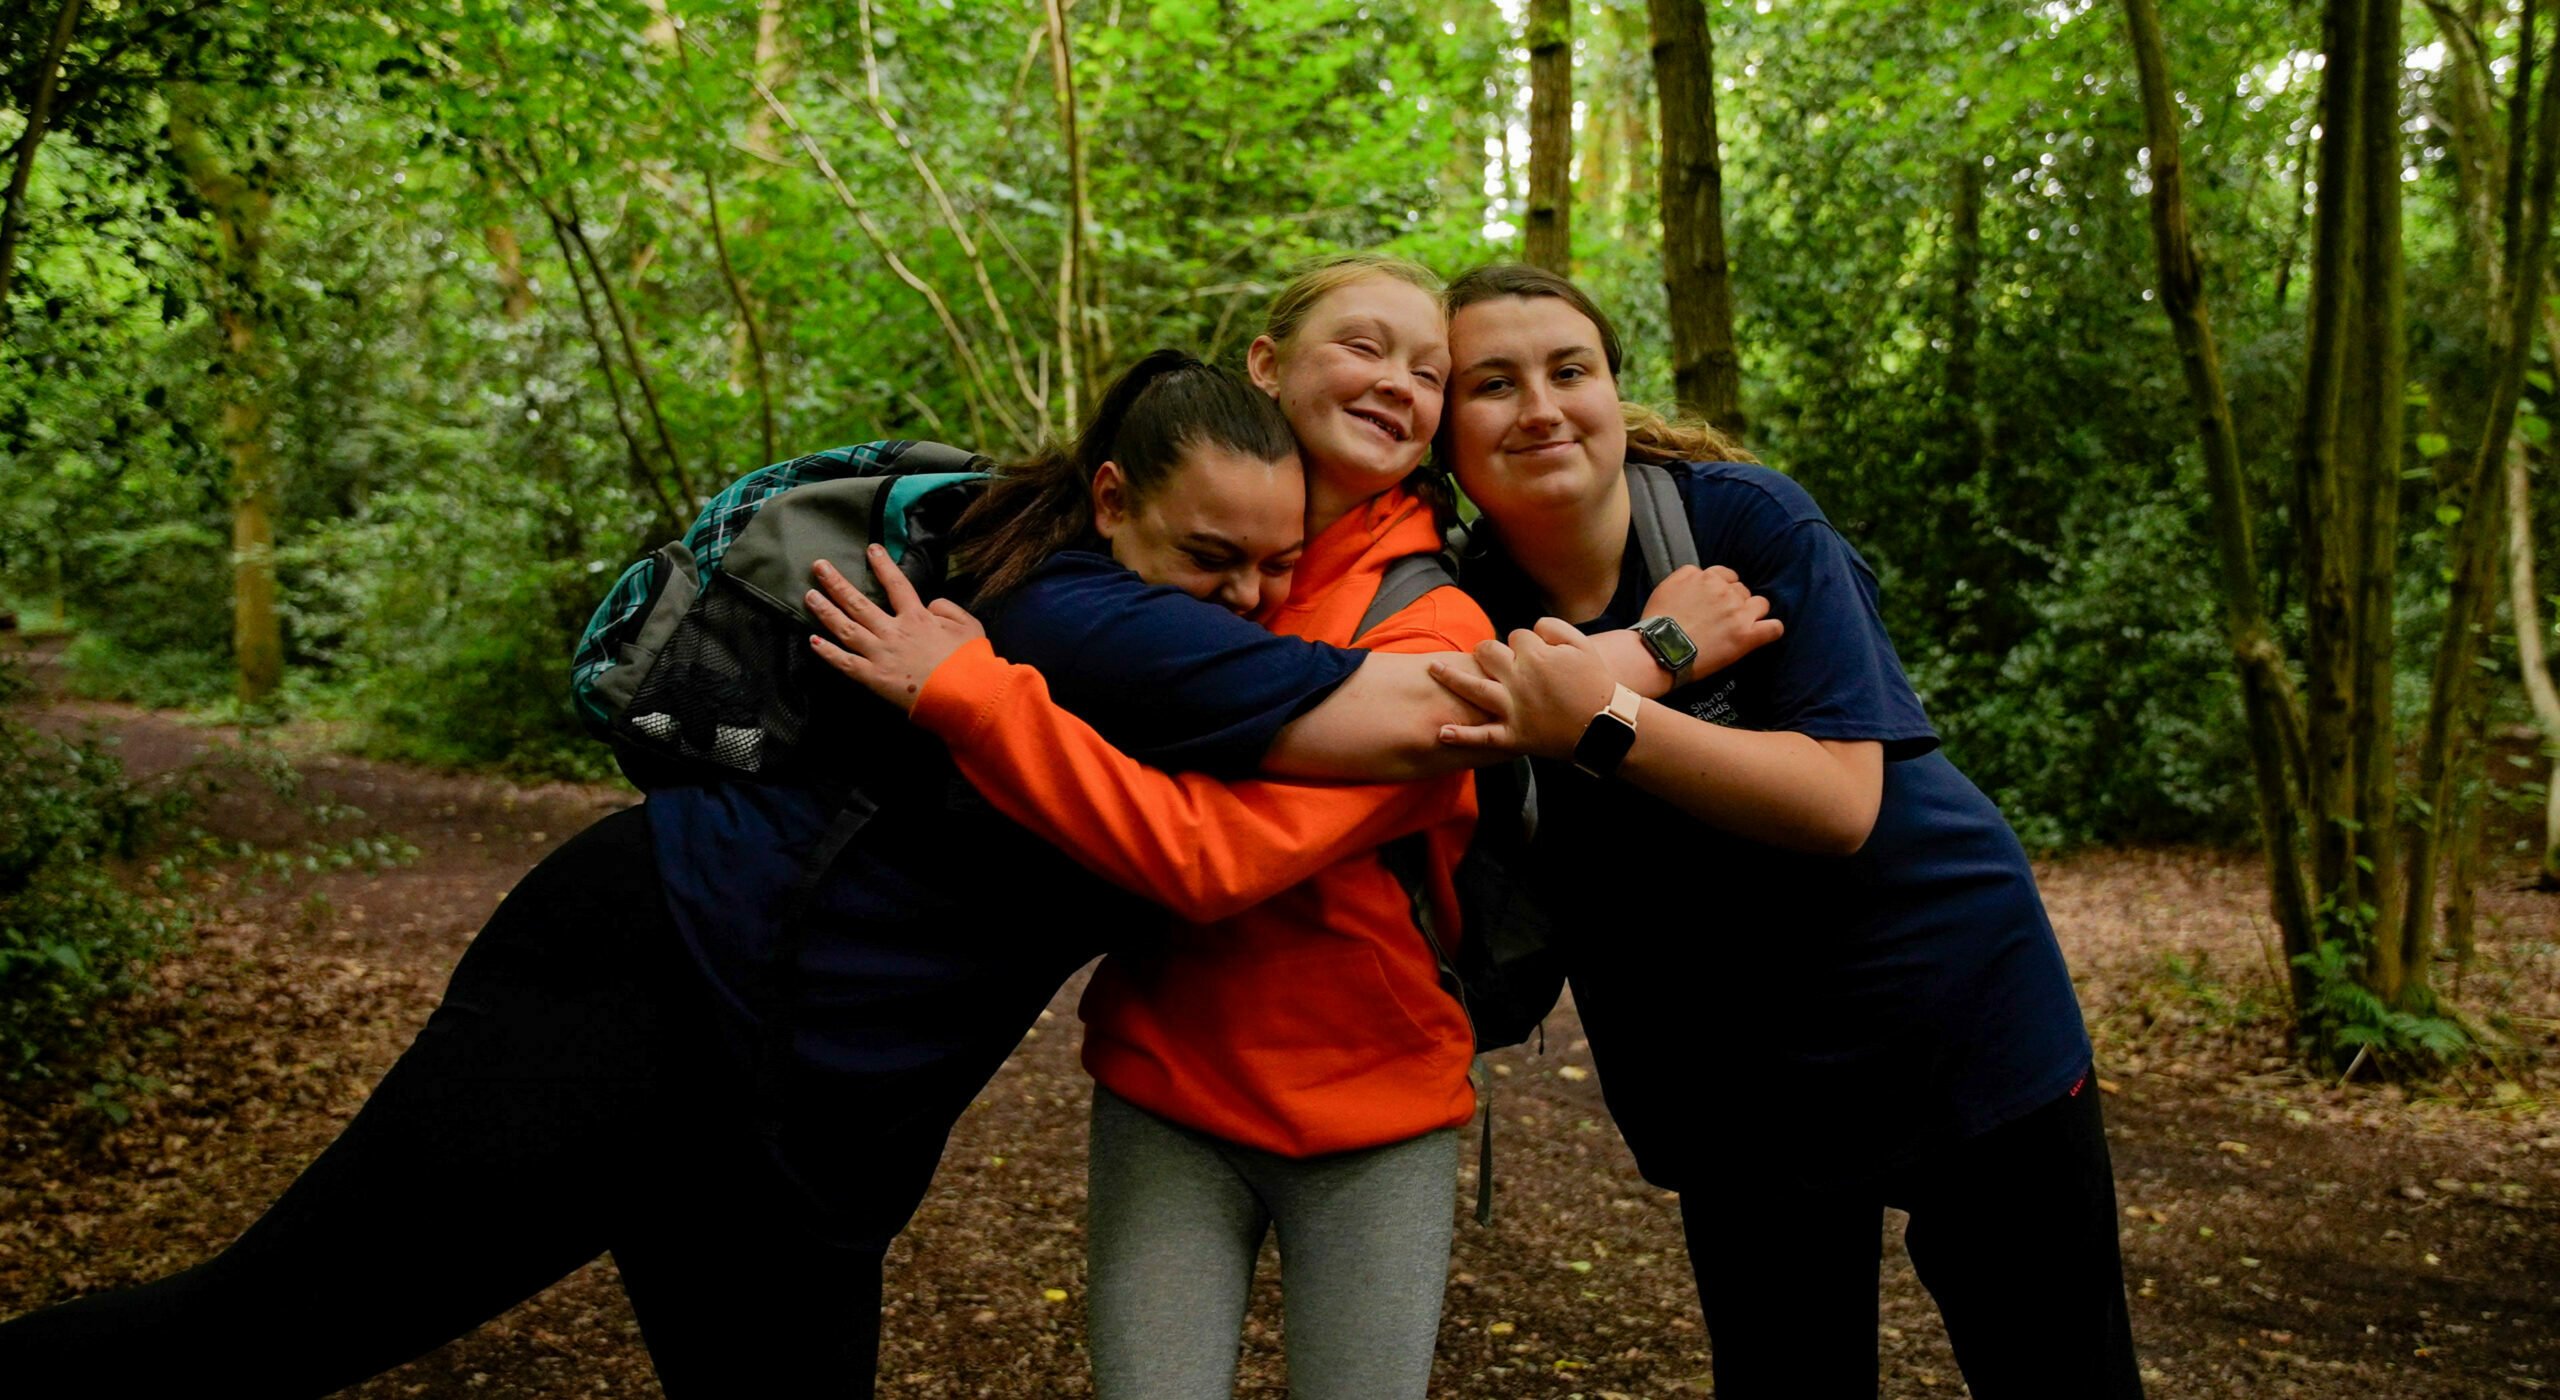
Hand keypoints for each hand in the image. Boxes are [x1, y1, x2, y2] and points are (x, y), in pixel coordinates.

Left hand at [805, 545, 984, 712]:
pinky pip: (845, 662)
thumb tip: (931, 604)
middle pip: (858, 603)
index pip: (896, 585)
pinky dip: (828, 652)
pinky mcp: (873, 677)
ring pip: (846, 628)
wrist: (963, 693)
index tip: (870, 550)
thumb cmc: (970, 660)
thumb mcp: (969, 626)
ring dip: (826, 611)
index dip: (883, 566)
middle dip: (837, 583)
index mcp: (917, 617)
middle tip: (818, 566)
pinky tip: (813, 641)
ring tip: (809, 595)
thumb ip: (948, 608)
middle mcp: (893, 631)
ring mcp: (879, 654)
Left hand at [1426, 618, 1620, 758]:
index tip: (1532, 653)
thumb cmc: (1596, 684)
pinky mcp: (1514, 735)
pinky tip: (1441, 732)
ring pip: (1474, 688)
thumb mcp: (1582, 646)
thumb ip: (1554, 628)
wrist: (1607, 725)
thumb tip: (1531, 628)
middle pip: (1487, 653)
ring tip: (1433, 671)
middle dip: (1486, 652)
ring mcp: (1513, 709)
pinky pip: (1483, 736)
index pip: (1515, 636)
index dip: (1522, 643)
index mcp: (1536, 656)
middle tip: (1489, 658)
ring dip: (1451, 678)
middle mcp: (1519, 680)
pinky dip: (1462, 736)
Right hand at [1643, 565, 1783, 678]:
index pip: (1725, 575)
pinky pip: (1774, 628)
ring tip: (1740, 627)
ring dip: (1753, 613)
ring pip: (1761, 604)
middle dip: (1735, 602)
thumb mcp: (1665, 587)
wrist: (1660, 650)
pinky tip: (1764, 634)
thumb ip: (1685, 577)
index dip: (1722, 588)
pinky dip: (1771, 630)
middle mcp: (1724, 590)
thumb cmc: (1656, 624)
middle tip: (1722, 619)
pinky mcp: (1746, 636)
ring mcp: (1738, 612)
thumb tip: (1698, 577)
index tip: (1715, 601)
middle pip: (1742, 590)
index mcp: (1705, 577)